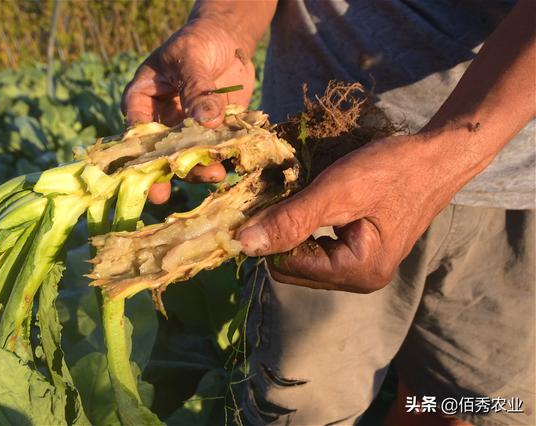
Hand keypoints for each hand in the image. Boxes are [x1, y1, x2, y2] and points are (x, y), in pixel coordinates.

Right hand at [121, 20, 254, 203]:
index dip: (138, 156)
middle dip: (166, 173)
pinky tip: (234, 163)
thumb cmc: (198, 41)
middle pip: (160, 154)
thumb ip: (197, 88)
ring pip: (188, 159)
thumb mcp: (191, 57)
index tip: (146, 175)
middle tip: (164, 197)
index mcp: (142, 101)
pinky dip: (224, 159)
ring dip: (199, 170)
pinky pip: (216, 152)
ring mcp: (187, 132)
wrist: (227, 39)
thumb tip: (206, 122)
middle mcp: (161, 122)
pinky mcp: (214, 135)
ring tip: (217, 173)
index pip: (135, 131)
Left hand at [237, 134, 459, 292]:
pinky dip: (310, 231)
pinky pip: (321, 252)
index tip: (268, 201)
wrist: (437, 157)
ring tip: (309, 199)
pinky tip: (321, 207)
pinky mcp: (364, 257)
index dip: (271, 235)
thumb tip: (243, 245)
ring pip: (305, 261)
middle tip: (290, 196)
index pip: (286, 267)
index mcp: (357, 273)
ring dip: (296, 231)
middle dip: (285, 235)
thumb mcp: (337, 191)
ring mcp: (364, 271)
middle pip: (294, 270)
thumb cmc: (392, 170)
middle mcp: (361, 281)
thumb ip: (291, 220)